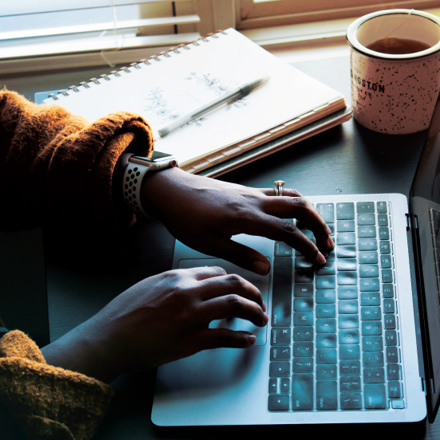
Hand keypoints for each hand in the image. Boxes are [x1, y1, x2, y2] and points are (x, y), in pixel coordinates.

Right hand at [41, 266, 267, 382]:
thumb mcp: (150, 285)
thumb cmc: (124, 312)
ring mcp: (191, 316)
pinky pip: (225, 337)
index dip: (235, 281)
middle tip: (260, 301)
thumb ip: (176, 282)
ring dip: (255, 312)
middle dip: (254, 292)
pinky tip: (248, 340)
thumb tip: (198, 285)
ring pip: (235, 306)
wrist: (109, 338)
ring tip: (261, 319)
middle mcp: (188, 292)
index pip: (218, 272)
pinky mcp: (190, 341)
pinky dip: (241, 339)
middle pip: (233, 284)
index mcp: (178, 277)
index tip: (241, 289)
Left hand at [141, 167, 333, 274]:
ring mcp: (252, 193)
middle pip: (300, 206)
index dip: (307, 246)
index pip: (288, 231)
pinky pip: (278, 193)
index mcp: (247, 217)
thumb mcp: (210, 244)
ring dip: (309, 212)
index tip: (318, 260)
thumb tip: (267, 268)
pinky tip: (291, 216)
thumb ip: (241, 255)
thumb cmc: (186, 218)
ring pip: (291, 196)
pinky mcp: (246, 190)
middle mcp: (255, 201)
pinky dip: (294, 204)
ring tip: (316, 229)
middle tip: (327, 244)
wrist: (172, 191)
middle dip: (319, 225)